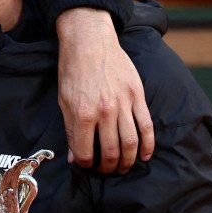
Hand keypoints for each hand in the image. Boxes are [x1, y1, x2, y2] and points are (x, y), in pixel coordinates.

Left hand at [55, 7, 153, 173]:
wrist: (90, 42)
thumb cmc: (73, 71)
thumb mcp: (64, 101)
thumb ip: (70, 130)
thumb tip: (74, 157)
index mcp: (82, 114)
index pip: (86, 152)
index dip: (87, 164)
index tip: (88, 165)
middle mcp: (104, 112)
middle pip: (111, 151)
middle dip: (109, 167)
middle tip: (107, 170)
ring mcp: (123, 104)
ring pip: (131, 142)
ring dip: (128, 161)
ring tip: (124, 167)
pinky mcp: (137, 96)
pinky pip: (146, 125)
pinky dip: (148, 144)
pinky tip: (145, 155)